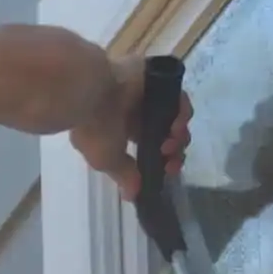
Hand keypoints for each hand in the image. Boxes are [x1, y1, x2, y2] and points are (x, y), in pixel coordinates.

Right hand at [69, 56, 191, 200]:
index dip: (163, 160)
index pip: (151, 144)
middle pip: (167, 132)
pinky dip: (181, 114)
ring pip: (174, 116)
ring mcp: (149, 94)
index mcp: (122, 128)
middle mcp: (137, 111)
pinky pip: (178, 97)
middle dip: (173, 150)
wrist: (91, 94)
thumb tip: (132, 195)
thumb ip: (124, 175)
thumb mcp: (107, 160)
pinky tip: (174, 127)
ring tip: (170, 143)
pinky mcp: (159, 77)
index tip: (168, 171)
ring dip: (178, 134)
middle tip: (172, 160)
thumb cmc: (94, 129)